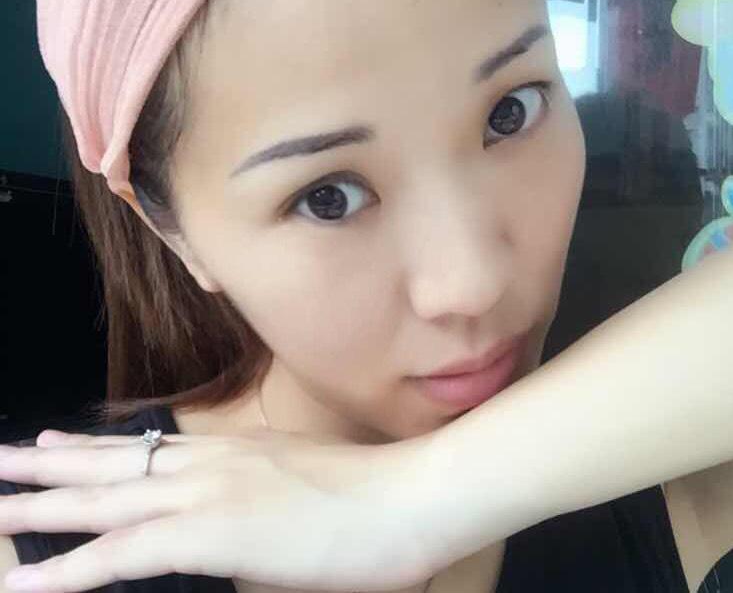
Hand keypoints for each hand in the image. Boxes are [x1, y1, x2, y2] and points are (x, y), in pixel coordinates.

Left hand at [0, 428, 439, 592]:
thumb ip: (259, 497)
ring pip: (106, 501)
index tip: (56, 442)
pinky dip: (72, 568)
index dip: (96, 447)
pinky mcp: (213, 533)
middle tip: (4, 460)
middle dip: (51, 467)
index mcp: (233, 453)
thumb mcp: (302, 487)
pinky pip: (124, 554)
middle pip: (115, 464)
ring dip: (44, 507)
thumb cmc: (368, 499)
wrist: (405, 496)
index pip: (150, 449)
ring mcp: (208, 494)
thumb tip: (235, 516)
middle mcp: (211, 463)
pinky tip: (31, 578)